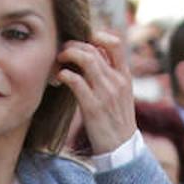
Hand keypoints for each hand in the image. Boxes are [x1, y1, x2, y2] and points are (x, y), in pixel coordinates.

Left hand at [55, 30, 134, 154]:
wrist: (121, 147)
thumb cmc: (116, 118)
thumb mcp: (120, 93)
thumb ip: (110, 74)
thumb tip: (91, 56)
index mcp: (124, 76)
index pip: (115, 44)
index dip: (96, 35)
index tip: (82, 40)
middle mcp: (116, 81)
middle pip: (93, 49)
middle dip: (74, 45)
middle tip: (62, 50)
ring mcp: (105, 93)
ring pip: (86, 60)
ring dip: (67, 55)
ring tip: (59, 60)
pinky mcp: (92, 107)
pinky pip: (76, 81)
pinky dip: (64, 75)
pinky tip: (59, 78)